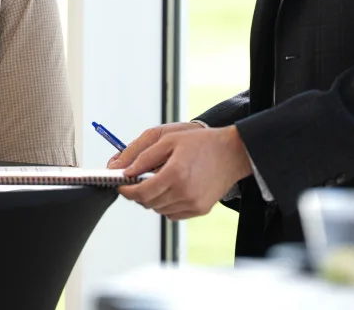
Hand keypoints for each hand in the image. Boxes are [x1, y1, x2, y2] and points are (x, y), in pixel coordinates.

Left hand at [115, 125, 253, 219]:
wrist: (232, 153)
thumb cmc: (201, 143)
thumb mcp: (169, 140)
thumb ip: (143, 156)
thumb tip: (124, 171)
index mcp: (174, 173)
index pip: (140, 192)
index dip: (126, 190)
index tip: (121, 185)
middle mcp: (184, 192)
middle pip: (148, 203)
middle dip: (137, 193)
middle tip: (136, 181)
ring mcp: (193, 204)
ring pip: (159, 210)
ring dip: (152, 199)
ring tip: (157, 181)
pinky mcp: (200, 209)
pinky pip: (173, 214)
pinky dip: (166, 205)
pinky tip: (171, 189)